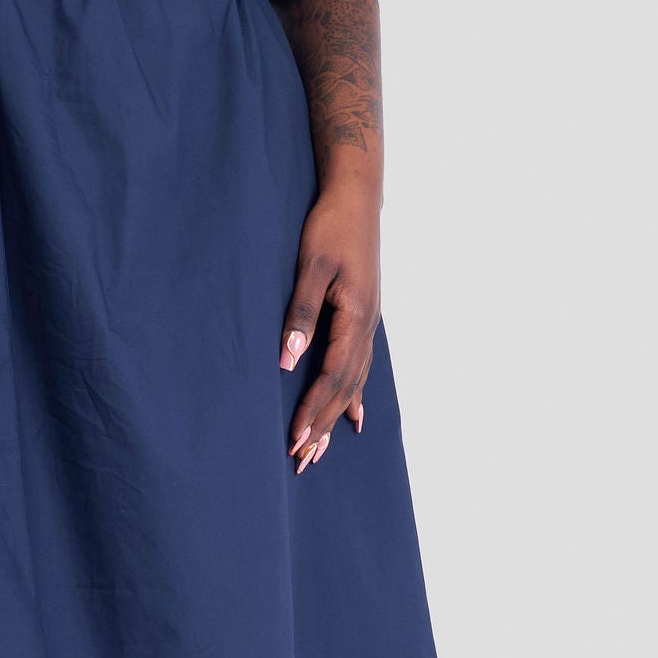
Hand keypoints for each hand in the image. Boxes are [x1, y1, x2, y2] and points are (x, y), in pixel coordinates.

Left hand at [278, 179, 379, 471]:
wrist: (357, 198)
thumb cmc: (330, 227)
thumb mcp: (310, 267)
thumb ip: (300, 314)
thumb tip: (287, 361)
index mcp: (355, 316)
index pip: (333, 376)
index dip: (314, 410)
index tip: (296, 439)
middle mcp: (367, 326)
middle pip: (346, 388)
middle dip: (323, 425)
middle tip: (303, 460)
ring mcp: (369, 323)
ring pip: (354, 382)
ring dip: (336, 416)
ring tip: (321, 449)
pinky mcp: (365, 316)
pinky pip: (361, 367)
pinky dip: (355, 395)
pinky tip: (355, 418)